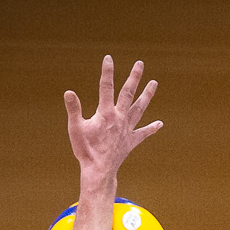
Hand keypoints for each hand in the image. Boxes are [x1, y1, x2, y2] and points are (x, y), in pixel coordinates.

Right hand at [65, 56, 161, 178]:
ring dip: (147, 95)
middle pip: (128, 93)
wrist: (99, 171)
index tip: (108, 58)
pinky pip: (143, 133)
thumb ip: (74, 109)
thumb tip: (69, 92)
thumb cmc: (85, 150)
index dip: (107, 72)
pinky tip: (160, 124)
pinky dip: (151, 128)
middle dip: (134, 77)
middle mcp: (120, 118)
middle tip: (140, 64)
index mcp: (106, 113)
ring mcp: (127, 129)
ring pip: (140, 108)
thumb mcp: (75, 128)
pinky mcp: (131, 141)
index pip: (106, 87)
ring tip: (154, 83)